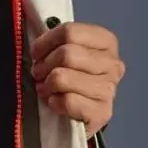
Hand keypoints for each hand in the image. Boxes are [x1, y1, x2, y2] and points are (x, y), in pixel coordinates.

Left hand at [29, 21, 124, 137]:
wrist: (80, 116)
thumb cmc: (71, 78)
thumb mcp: (66, 52)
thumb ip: (56, 41)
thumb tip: (34, 33)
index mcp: (106, 42)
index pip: (69, 31)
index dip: (45, 42)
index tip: (36, 53)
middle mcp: (112, 64)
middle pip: (66, 54)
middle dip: (44, 65)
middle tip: (38, 74)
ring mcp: (109, 89)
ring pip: (62, 78)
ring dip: (46, 85)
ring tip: (45, 88)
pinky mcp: (102, 113)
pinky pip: (67, 101)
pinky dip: (54, 102)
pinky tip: (56, 102)